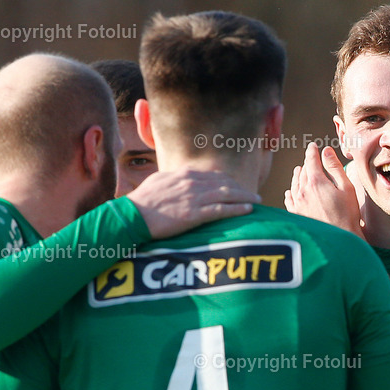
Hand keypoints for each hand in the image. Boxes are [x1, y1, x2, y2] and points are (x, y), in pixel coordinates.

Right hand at [127, 169, 258, 237]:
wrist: (132, 215)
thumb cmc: (142, 201)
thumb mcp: (158, 181)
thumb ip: (175, 177)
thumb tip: (183, 175)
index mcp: (184, 174)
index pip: (214, 175)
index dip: (229, 181)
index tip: (237, 186)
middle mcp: (193, 183)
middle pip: (225, 183)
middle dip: (241, 188)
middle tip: (254, 194)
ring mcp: (195, 198)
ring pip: (227, 195)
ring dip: (245, 197)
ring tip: (257, 201)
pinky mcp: (194, 214)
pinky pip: (221, 210)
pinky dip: (236, 209)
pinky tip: (247, 210)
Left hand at [285, 144, 362, 235]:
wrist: (339, 240)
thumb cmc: (348, 215)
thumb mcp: (346, 188)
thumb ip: (335, 168)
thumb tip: (326, 151)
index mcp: (316, 181)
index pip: (311, 160)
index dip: (312, 151)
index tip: (313, 146)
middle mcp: (303, 191)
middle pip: (302, 172)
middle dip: (307, 164)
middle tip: (310, 159)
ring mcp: (298, 204)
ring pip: (294, 184)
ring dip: (297, 176)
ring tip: (298, 171)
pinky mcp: (296, 215)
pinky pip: (289, 200)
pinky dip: (290, 193)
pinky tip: (290, 192)